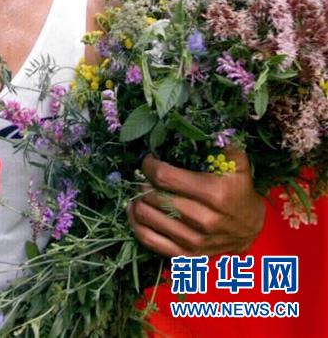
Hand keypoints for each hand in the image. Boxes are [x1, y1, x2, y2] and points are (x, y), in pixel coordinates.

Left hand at [127, 147, 264, 257]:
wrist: (251, 229)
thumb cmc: (239, 190)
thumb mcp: (237, 163)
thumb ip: (219, 144)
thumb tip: (193, 129)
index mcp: (214, 194)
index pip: (165, 178)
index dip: (150, 166)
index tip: (148, 160)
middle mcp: (203, 220)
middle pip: (153, 197)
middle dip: (143, 182)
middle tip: (144, 176)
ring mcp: (194, 242)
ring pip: (147, 218)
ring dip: (137, 201)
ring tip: (139, 191)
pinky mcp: (187, 257)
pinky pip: (150, 241)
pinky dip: (136, 225)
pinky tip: (135, 212)